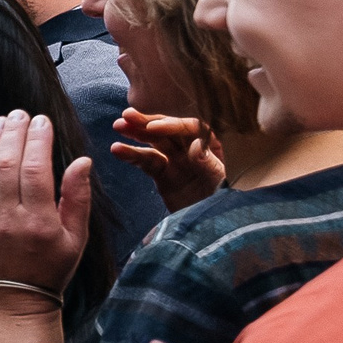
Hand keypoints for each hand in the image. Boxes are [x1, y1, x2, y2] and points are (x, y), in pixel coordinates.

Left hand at [0, 112, 89, 294]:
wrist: (14, 299)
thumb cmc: (51, 267)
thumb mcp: (76, 237)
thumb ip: (78, 197)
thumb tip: (82, 160)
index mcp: (38, 222)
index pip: (35, 170)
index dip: (37, 141)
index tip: (42, 121)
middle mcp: (6, 220)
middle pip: (6, 165)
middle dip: (13, 133)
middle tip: (20, 114)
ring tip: (1, 122)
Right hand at [112, 111, 226, 212]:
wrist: (213, 227)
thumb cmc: (225, 203)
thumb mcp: (222, 184)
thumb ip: (209, 164)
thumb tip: (195, 146)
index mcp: (212, 147)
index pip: (192, 128)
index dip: (172, 125)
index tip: (153, 128)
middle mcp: (193, 150)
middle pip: (169, 131)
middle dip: (148, 122)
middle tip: (127, 115)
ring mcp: (176, 162)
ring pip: (154, 143)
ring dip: (135, 134)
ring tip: (117, 127)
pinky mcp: (163, 175)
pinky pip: (145, 162)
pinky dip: (131, 155)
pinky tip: (116, 149)